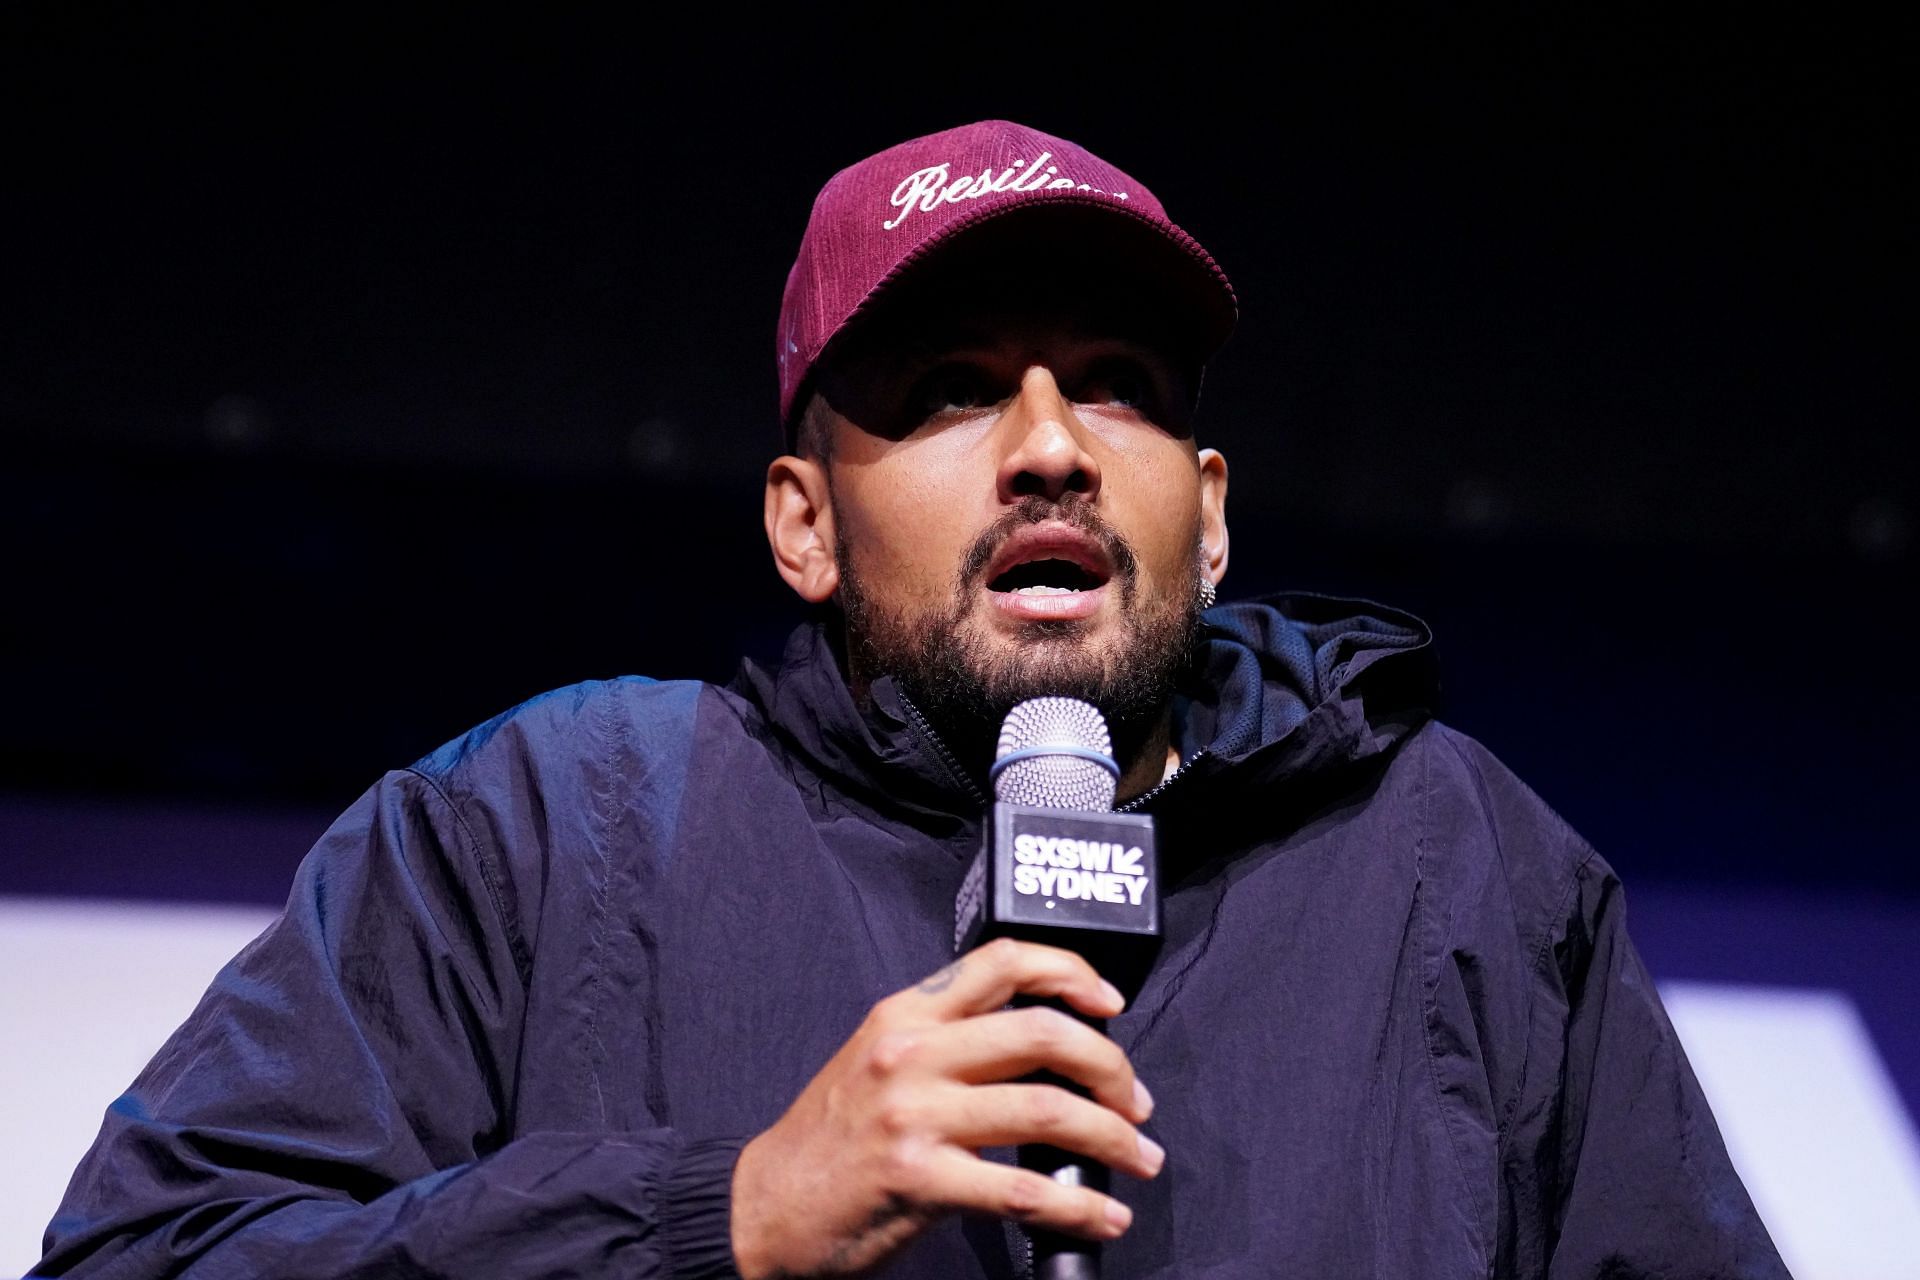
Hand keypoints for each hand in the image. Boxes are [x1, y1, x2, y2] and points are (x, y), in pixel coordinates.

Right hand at [729, 937, 1161, 1277]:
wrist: (765, 1208)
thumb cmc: (831, 1142)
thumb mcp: (881, 1062)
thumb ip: (950, 1044)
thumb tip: (1049, 1052)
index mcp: (905, 1014)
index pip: (1002, 961)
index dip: (1071, 973)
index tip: (1112, 1003)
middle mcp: (911, 1051)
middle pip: (1043, 1033)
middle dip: (1111, 1069)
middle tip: (1137, 1103)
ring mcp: (914, 1114)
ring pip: (1045, 1108)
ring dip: (1112, 1137)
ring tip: (1140, 1157)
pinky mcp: (918, 1178)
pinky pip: (1023, 1187)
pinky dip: (1079, 1203)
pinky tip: (1103, 1213)